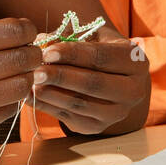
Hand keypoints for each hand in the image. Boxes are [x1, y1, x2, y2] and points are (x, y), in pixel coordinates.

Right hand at [0, 10, 41, 144]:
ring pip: (18, 89)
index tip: (26, 32)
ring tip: (14, 73)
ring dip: (24, 78)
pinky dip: (6, 100)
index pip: (13, 33)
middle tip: (29, 52)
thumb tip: (13, 29)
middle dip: (32, 53)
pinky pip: (3, 113)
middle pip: (21, 61)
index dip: (28, 30)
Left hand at [27, 27, 149, 134]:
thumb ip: (68, 36)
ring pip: (81, 103)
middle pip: (93, 83)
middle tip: (36, 70)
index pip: (101, 57)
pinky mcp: (99, 127)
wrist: (110, 79)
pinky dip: (48, 107)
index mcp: (135, 61)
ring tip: (30, 82)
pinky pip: (71, 117)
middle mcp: (133, 90)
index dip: (73, 54)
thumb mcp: (90, 37)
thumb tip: (40, 42)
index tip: (47, 51)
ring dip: (52, 94)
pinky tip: (31, 96)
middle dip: (61, 77)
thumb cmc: (97, 51)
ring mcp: (117, 112)